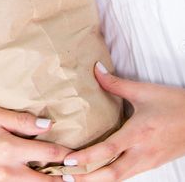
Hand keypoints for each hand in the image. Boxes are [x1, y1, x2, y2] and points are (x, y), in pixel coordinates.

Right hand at [0, 106, 71, 180]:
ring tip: (63, 179)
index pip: (49, 153)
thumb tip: (47, 124)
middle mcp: (8, 171)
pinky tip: (38, 179)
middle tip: (78, 174)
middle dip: (64, 178)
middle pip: (47, 180)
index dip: (67, 154)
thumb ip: (20, 120)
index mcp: (10, 148)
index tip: (79, 154)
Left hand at [60, 62, 184, 181]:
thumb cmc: (173, 104)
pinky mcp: (152, 164)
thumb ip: (116, 83)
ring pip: (120, 178)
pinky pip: (128, 175)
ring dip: (97, 180)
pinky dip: (111, 177)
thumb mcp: (144, 91)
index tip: (68, 162)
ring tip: (76, 178)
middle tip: (65, 177)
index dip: (87, 158)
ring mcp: (148, 161)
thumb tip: (95, 69)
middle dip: (87, 179)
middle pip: (112, 175)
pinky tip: (98, 173)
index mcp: (138, 133)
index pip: (109, 150)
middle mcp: (142, 153)